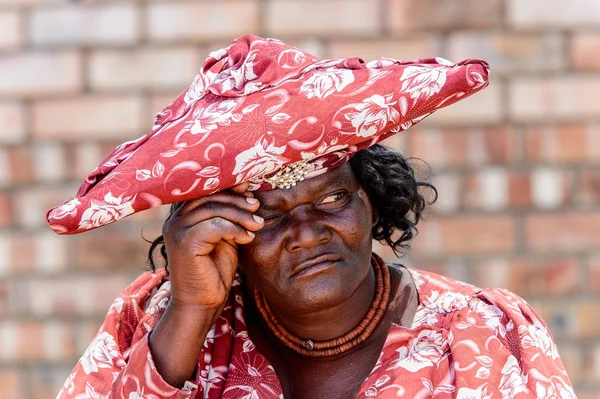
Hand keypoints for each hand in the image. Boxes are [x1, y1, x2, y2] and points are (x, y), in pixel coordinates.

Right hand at [162, 182, 263, 310]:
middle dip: (237, 200)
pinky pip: (215, 226)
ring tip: (258, 224)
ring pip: (214, 209)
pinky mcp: (184, 243)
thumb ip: (230, 215)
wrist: (202, 303)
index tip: (249, 187)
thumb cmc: (214, 270)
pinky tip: (247, 238)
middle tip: (257, 207)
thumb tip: (246, 188)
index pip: (204, 190)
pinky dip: (235, 229)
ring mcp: (176, 230)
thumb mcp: (225, 236)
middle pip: (209, 196)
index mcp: (182, 215)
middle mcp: (174, 219)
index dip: (227, 185)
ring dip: (240, 215)